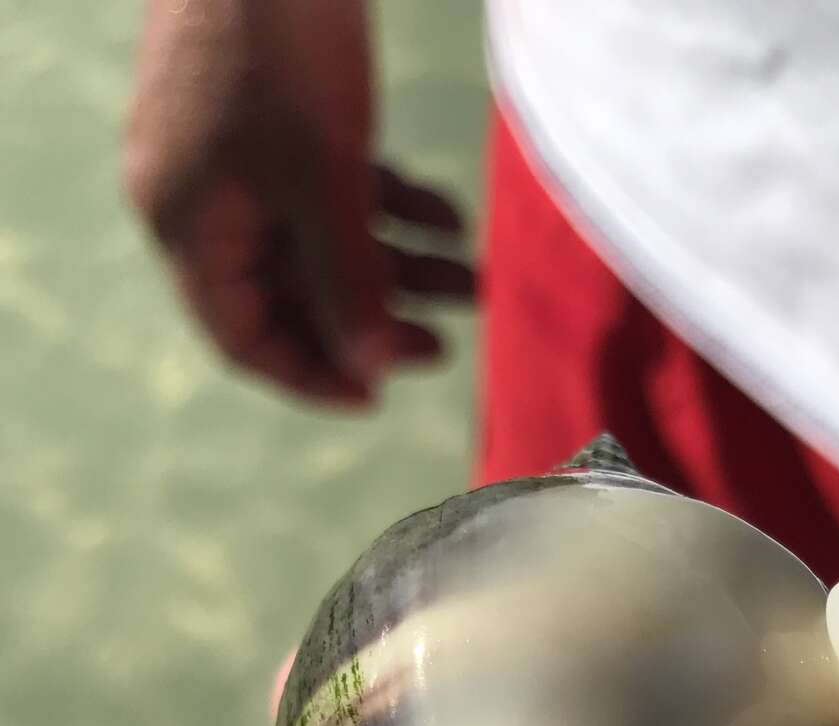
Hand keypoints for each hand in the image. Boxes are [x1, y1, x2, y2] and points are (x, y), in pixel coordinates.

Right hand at [121, 0, 475, 407]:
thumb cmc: (279, 45)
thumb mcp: (324, 178)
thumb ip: (346, 280)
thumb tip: (369, 369)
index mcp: (189, 222)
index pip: (243, 336)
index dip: (311, 373)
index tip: (379, 395)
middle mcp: (205, 196)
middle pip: (294, 293)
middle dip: (376, 319)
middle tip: (446, 344)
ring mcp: (241, 155)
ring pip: (326, 241)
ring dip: (403, 266)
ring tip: (476, 281)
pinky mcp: (280, 117)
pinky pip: (337, 188)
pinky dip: (394, 208)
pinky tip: (451, 217)